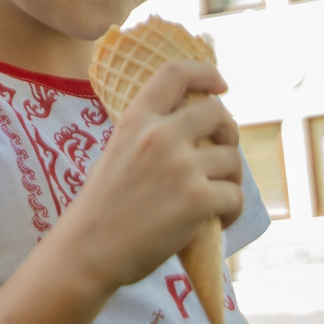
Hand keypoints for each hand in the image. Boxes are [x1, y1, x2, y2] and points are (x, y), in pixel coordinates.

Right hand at [53, 59, 241, 291]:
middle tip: (222, 154)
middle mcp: (160, 136)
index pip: (175, 73)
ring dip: (231, 179)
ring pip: (232, 159)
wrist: (88, 251)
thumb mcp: (116, 152)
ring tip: (217, 197)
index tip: (220, 85)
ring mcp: (181, 166)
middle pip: (218, 113)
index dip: (205, 72)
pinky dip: (231, 211)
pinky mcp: (198, 199)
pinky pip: (235, 196)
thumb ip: (148, 135)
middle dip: (228, 132)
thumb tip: (192, 130)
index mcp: (136, 120)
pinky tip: (217, 221)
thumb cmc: (101, 208)